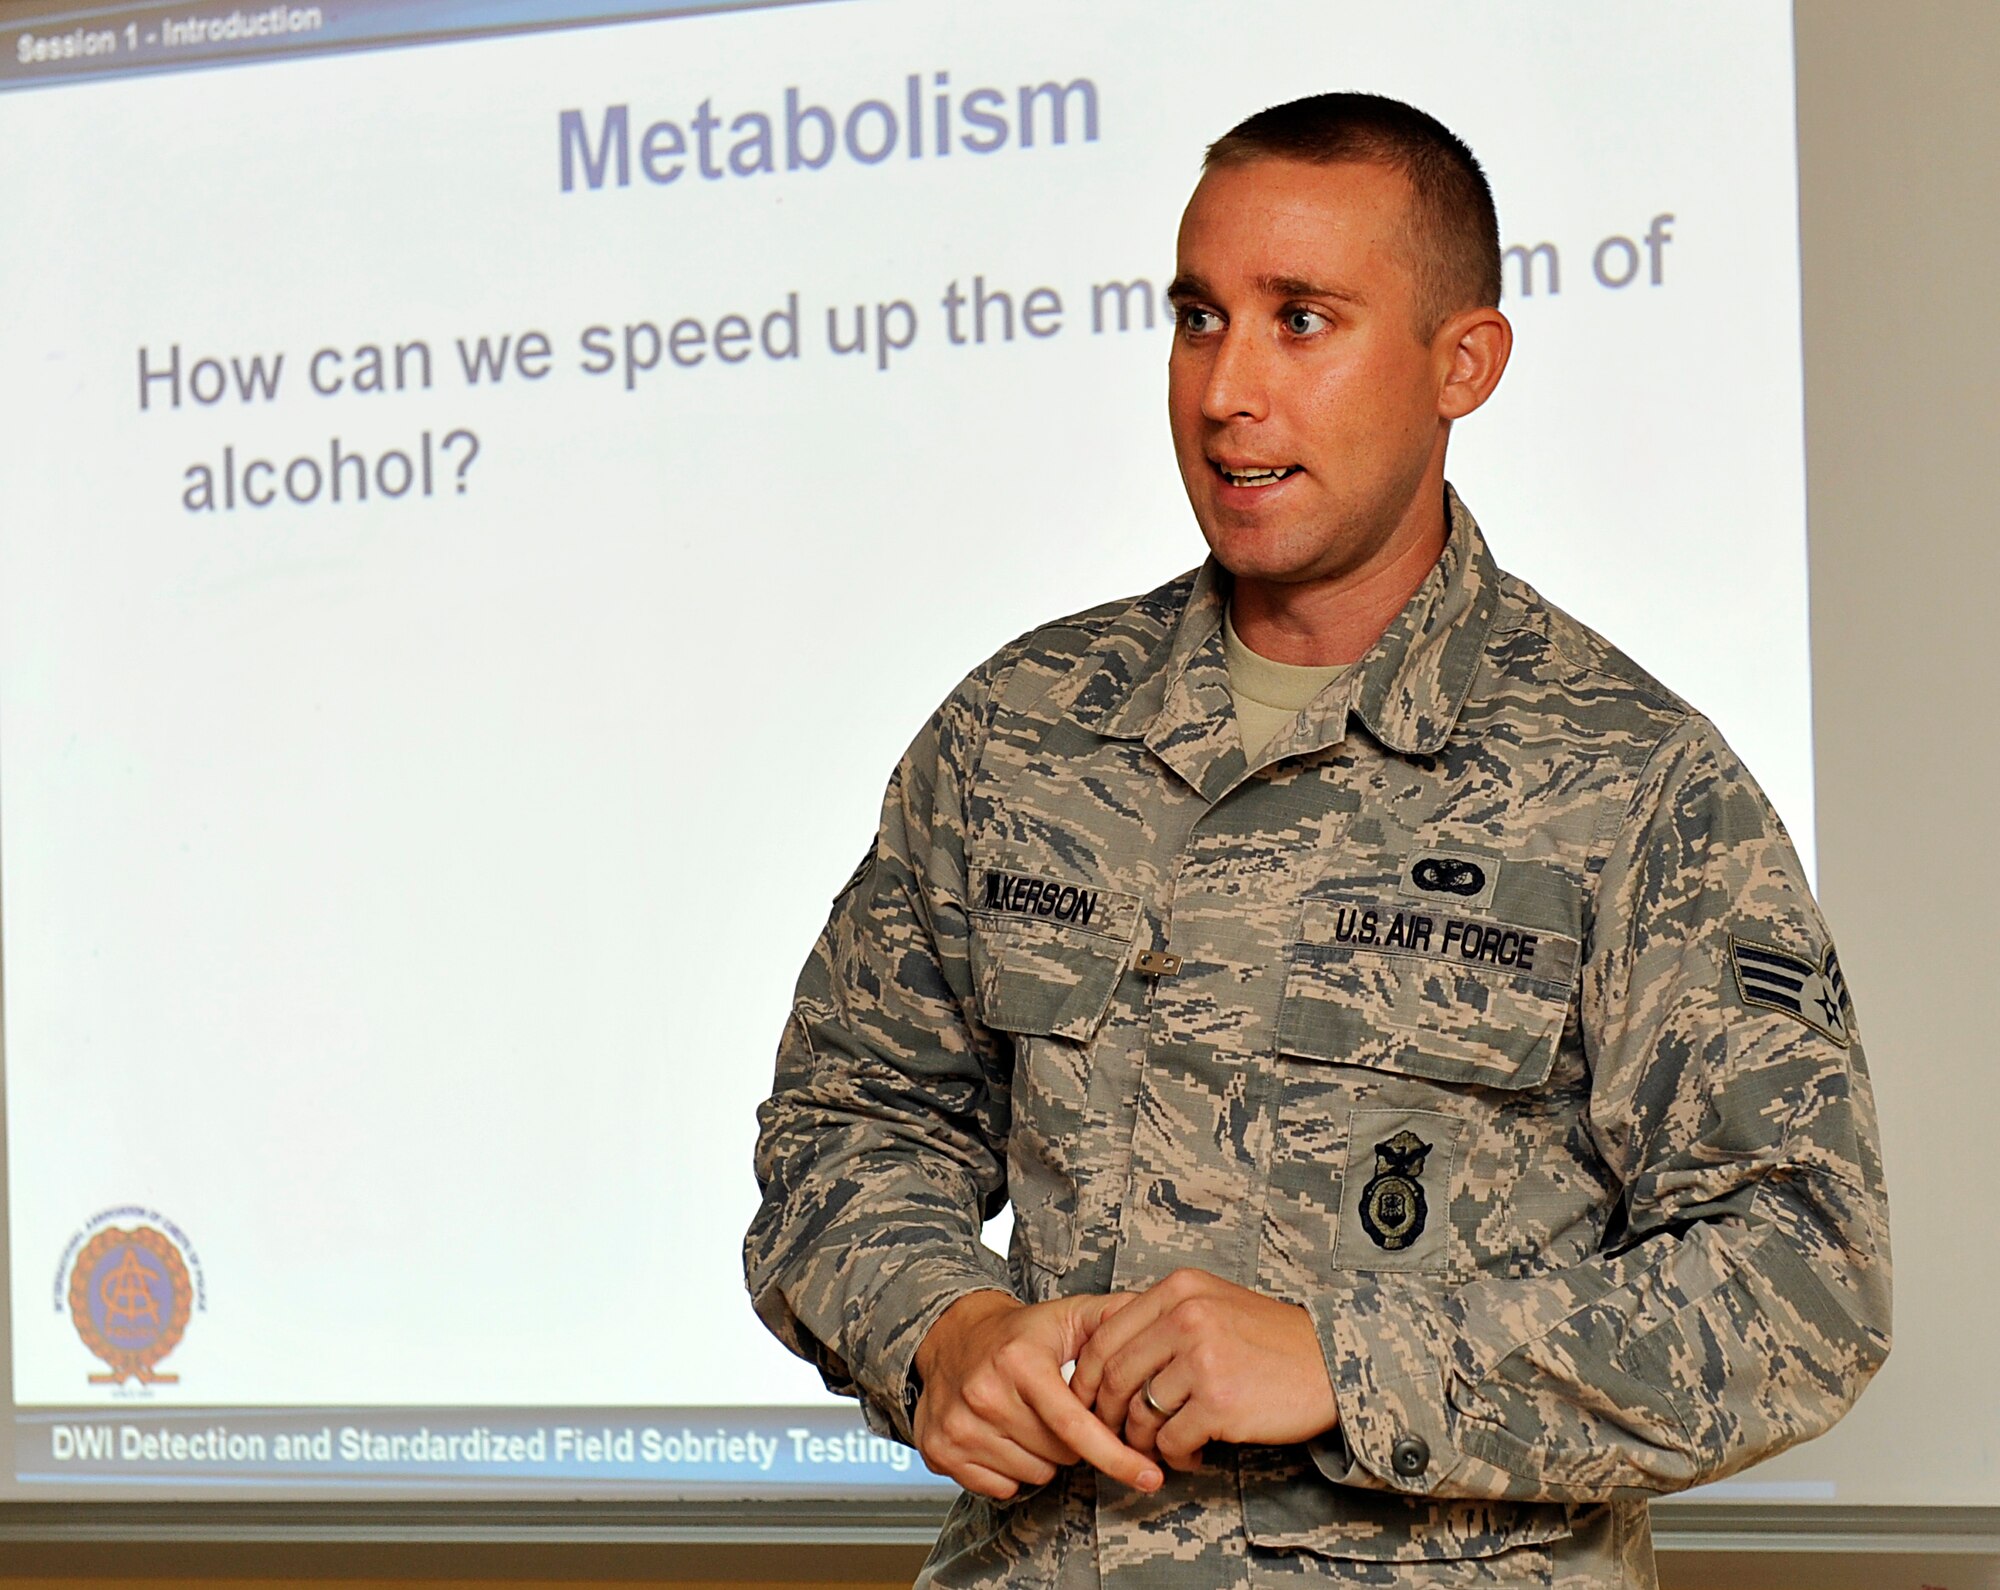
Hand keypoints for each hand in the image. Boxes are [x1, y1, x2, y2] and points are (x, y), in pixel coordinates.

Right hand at [912, 1289, 1162, 1499]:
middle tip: (1058, 1410)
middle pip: (1060, 1454)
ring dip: (1043, 1456)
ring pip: (1033, 1474)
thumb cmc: (1019, 1333)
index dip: (1116, 1455)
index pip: (1076, 1425)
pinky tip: (1005, 1437)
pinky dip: (1012, 1471)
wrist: (950, 1335)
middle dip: (1072, 1441)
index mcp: (1020, 1362)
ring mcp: (959, 1426)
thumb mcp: (1068, 1316)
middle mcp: (984, 1394)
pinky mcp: (940, 1450)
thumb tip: (1162, 1317)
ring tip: (1030, 1419)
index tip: (1149, 1477)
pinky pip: (1000, 1488)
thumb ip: (1115, 1318)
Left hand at [1067, 1268, 1338, 1470]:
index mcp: (1179, 1289)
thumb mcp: (1214, 1303)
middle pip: (1113, 1376)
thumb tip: (1106, 1359)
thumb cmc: (1271, 1339)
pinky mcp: (1219, 1402)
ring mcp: (1202, 1359)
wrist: (1331, 1364)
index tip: (1084, 1401)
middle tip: (1114, 1435)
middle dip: (1105, 1415)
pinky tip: (1192, 1455)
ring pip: (1138, 1413)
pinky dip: (1175, 1456)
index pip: (1105, 1335)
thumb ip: (1164, 1319)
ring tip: (1161, 1447)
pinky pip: (1171, 1441)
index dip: (1085, 1376)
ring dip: (1142, 1441)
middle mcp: (1186, 1317)